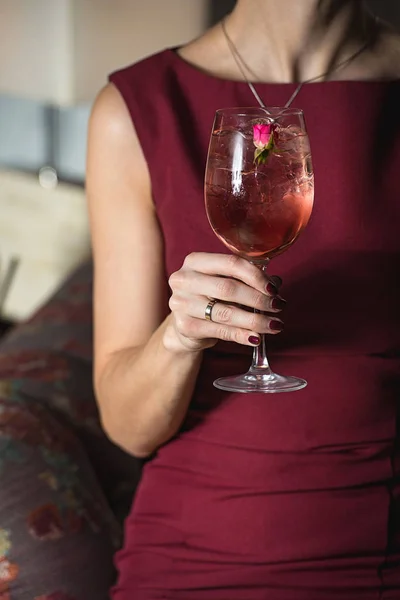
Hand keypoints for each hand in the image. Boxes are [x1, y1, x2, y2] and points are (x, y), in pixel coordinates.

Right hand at [164, 253, 284, 352]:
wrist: (184, 323)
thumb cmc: (209, 297)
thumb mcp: (224, 282)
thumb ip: (248, 279)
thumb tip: (275, 283)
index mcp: (195, 261)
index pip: (231, 263)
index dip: (256, 276)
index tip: (273, 289)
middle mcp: (184, 279)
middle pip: (228, 288)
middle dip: (258, 299)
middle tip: (278, 306)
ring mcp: (181, 303)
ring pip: (225, 313)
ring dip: (254, 320)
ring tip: (274, 325)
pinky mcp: (185, 326)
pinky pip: (220, 331)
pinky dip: (241, 335)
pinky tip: (256, 337)